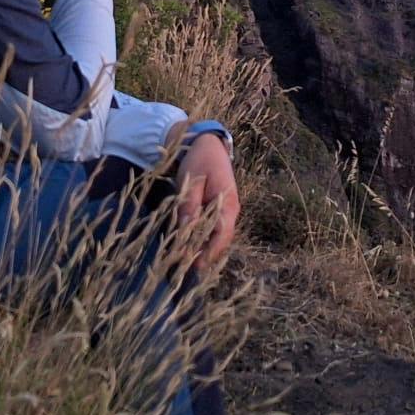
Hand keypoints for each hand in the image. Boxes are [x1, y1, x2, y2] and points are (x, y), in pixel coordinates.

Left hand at [174, 133, 239, 271]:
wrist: (208, 144)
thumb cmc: (200, 160)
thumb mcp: (192, 181)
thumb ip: (189, 205)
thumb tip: (185, 230)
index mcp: (228, 205)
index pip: (222, 236)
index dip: (209, 253)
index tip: (194, 267)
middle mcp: (231, 211)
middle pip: (220, 240)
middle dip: (204, 256)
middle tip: (184, 270)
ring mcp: (226, 211)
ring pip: (216, 236)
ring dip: (202, 249)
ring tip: (184, 263)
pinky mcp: (218, 210)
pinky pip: (212, 229)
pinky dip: (202, 239)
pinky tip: (188, 246)